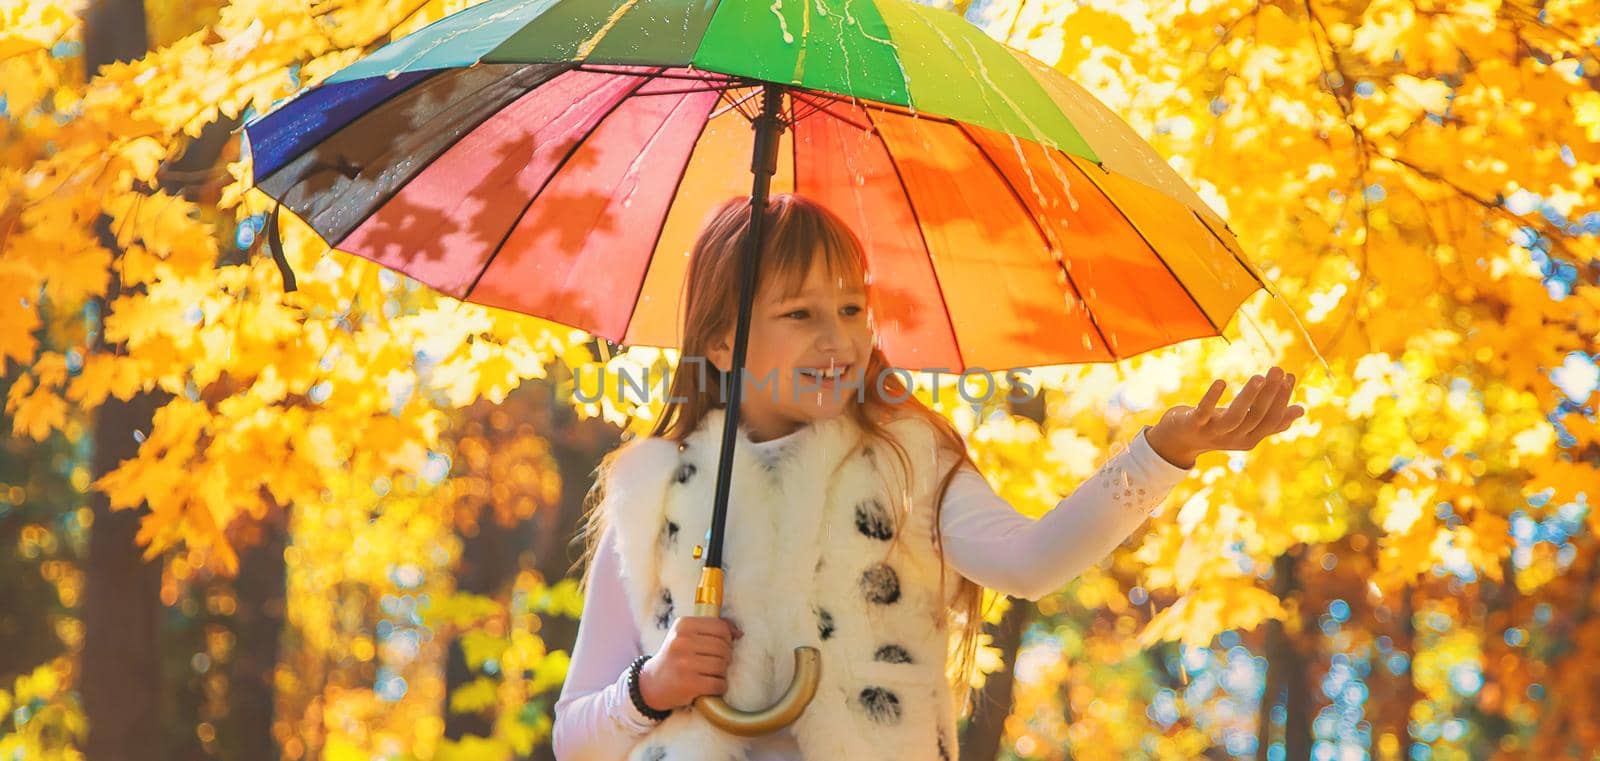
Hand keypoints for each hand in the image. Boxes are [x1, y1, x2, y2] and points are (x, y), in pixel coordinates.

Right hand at [638, 616, 743, 710]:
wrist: (652, 683)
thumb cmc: (675, 656)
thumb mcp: (686, 635)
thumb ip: (711, 628)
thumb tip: (739, 633)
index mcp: (683, 625)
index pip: (720, 627)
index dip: (727, 638)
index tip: (722, 646)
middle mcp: (682, 642)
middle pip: (723, 647)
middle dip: (725, 657)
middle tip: (715, 663)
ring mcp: (684, 663)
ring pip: (722, 665)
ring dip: (722, 673)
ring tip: (711, 674)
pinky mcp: (689, 684)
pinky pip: (718, 684)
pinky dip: (719, 687)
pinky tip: (710, 686)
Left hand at [1147, 366, 1304, 467]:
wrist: (1178, 440)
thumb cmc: (1216, 428)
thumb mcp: (1245, 426)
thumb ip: (1271, 421)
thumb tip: (1301, 410)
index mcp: (1250, 438)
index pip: (1272, 421)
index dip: (1282, 399)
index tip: (1290, 376)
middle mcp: (1233, 438)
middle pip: (1256, 417)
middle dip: (1270, 394)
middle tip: (1278, 370)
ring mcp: (1213, 432)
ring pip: (1235, 417)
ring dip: (1248, 397)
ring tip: (1259, 377)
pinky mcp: (1194, 423)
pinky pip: (1204, 411)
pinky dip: (1212, 397)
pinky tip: (1222, 381)